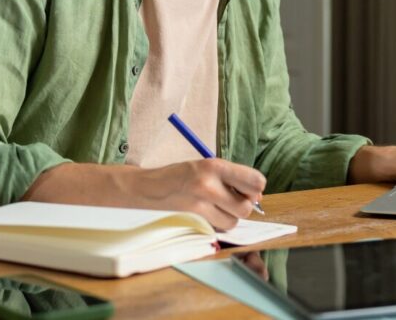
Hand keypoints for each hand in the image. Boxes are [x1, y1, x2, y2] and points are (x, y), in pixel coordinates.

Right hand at [26, 158, 265, 230]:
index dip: (256, 188)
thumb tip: (257, 195)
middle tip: (225, 201)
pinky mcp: (191, 221)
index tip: (251, 190)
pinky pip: (217, 230)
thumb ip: (228, 178)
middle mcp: (208, 184)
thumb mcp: (200, 168)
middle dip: (241, 207)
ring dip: (226, 218)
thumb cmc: (173, 178)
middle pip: (247, 206)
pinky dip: (214, 227)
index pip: (254, 180)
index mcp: (212, 165)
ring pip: (233, 221)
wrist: (139, 191)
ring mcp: (199, 205)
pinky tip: (199, 216)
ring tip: (208, 207)